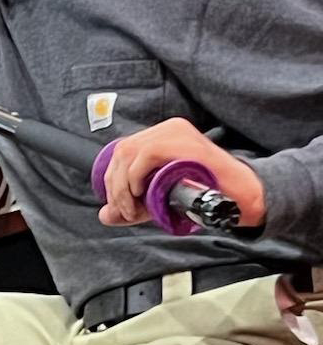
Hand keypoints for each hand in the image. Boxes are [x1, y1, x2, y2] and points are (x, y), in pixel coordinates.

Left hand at [97, 117, 266, 229]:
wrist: (239, 198)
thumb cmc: (204, 196)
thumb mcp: (160, 202)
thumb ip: (132, 208)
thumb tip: (104, 215)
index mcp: (161, 137)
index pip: (122, 152)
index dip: (112, 181)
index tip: (120, 206)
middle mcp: (168, 129)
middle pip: (121, 151)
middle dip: (114, 186)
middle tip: (125, 212)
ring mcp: (176, 133)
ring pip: (128, 152)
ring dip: (123, 186)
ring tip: (133, 209)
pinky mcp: (184, 142)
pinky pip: (146, 154)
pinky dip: (136, 177)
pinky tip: (142, 194)